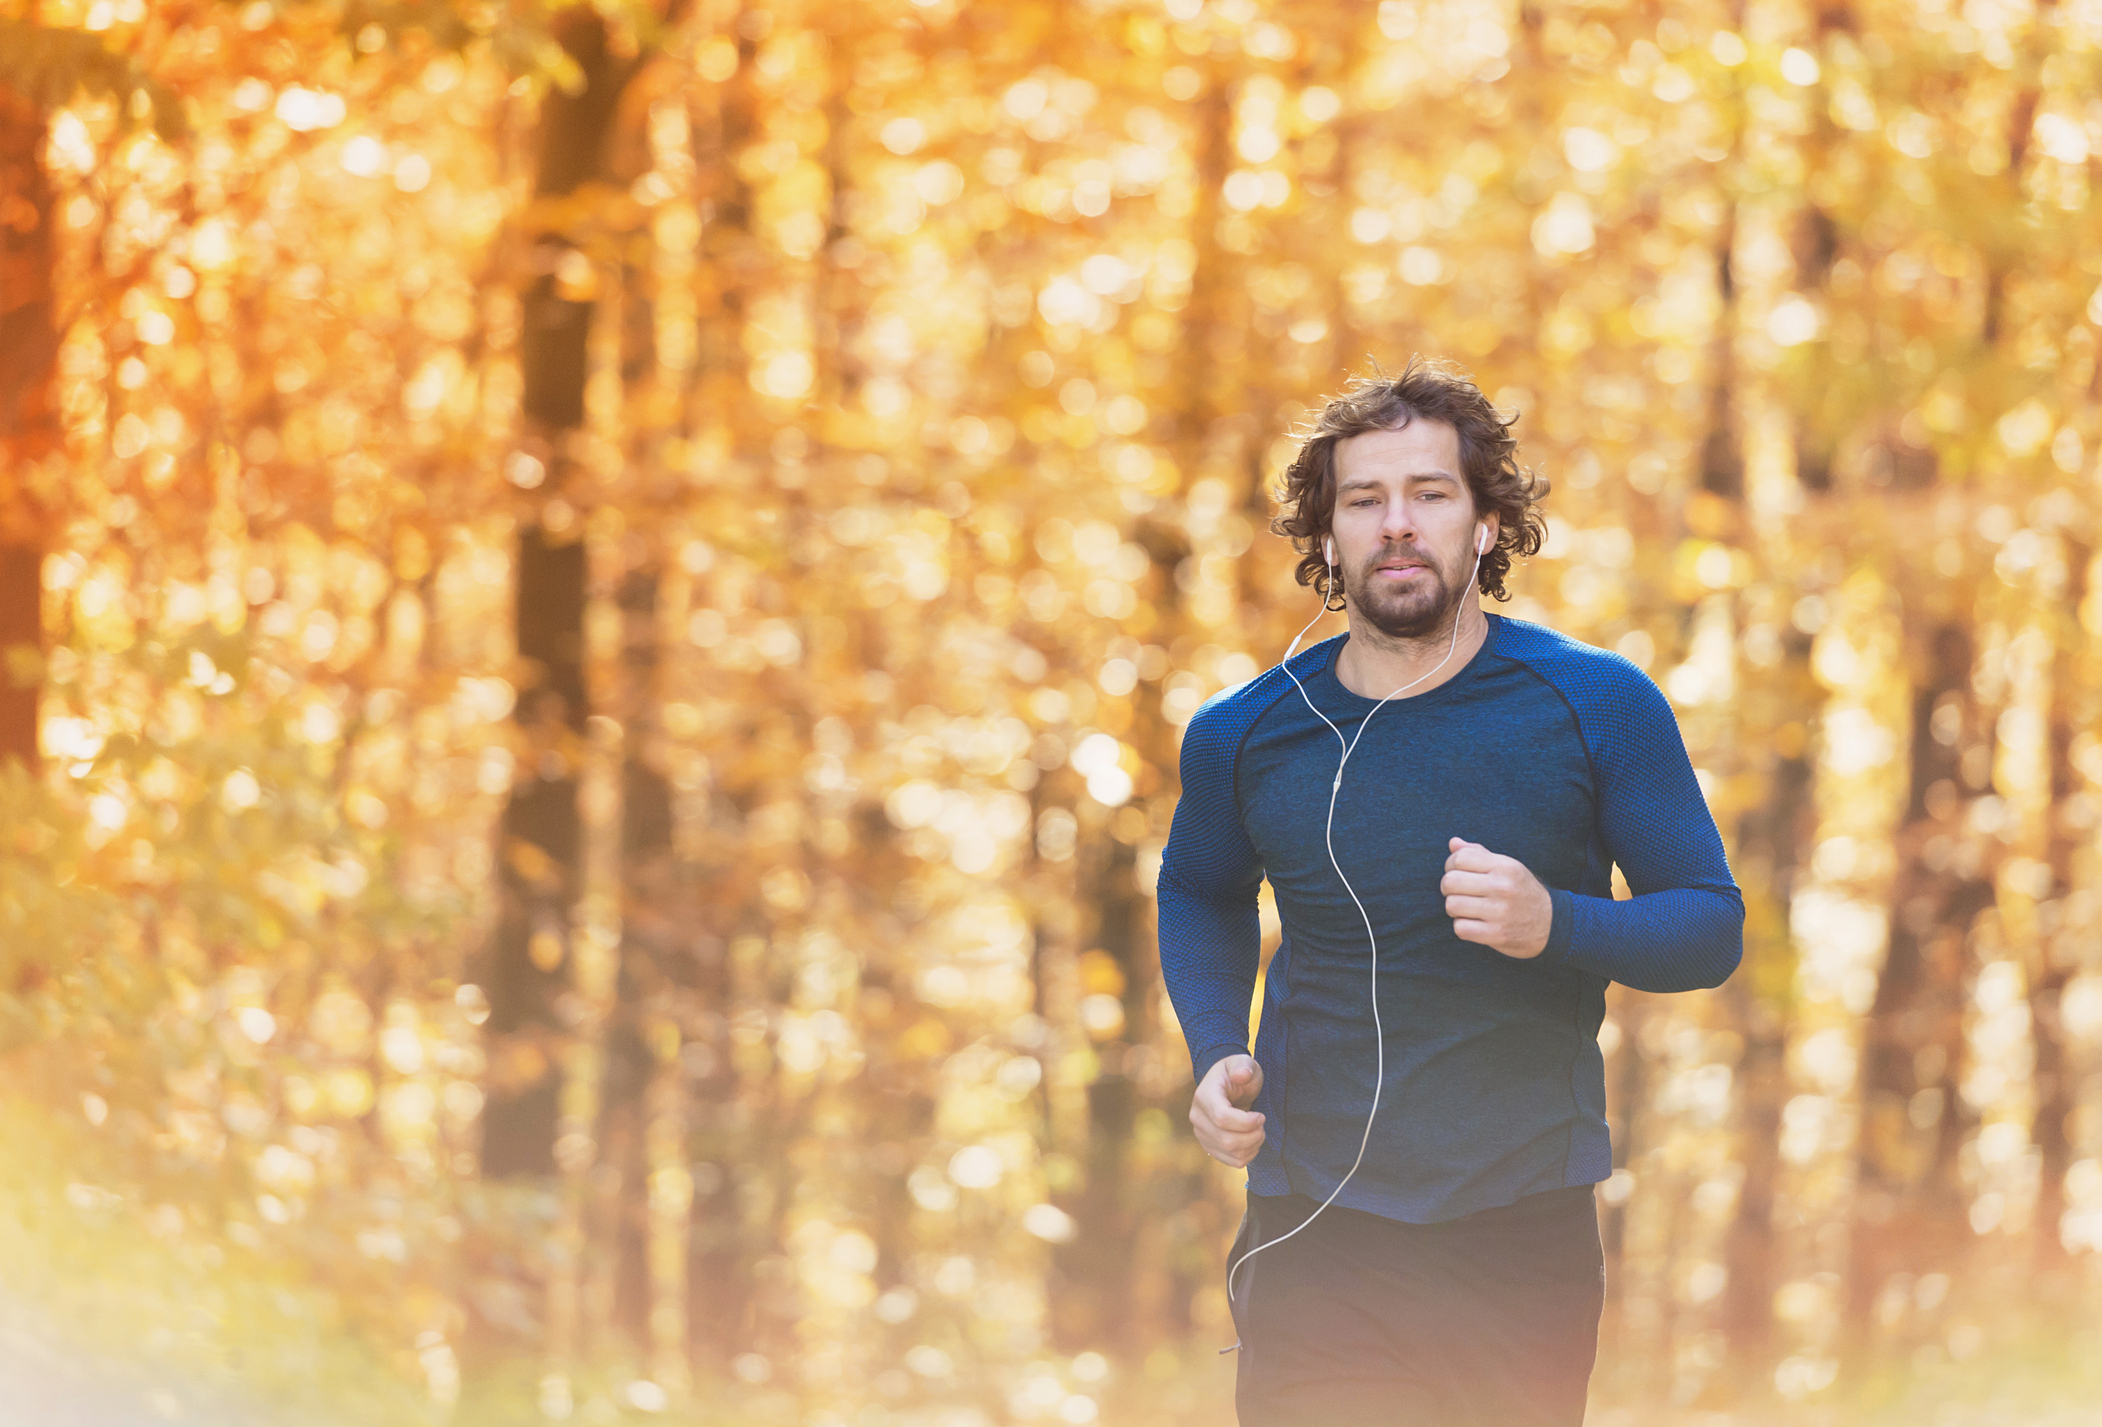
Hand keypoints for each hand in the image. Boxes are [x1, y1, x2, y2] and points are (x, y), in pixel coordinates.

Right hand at [1191, 1054, 1265, 1166]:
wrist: (1228, 1086)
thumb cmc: (1238, 1073)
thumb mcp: (1243, 1063)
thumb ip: (1244, 1066)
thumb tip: (1241, 1075)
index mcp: (1204, 1095)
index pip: (1222, 1118)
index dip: (1246, 1122)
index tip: (1261, 1115)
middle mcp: (1197, 1117)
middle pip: (1227, 1140)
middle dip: (1253, 1136)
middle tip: (1262, 1124)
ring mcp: (1201, 1134)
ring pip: (1231, 1153)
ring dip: (1253, 1145)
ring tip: (1259, 1131)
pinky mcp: (1209, 1146)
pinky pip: (1232, 1161)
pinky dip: (1248, 1155)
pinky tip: (1252, 1141)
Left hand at [1441, 837, 1552, 958]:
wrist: (1551, 925)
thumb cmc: (1521, 892)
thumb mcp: (1507, 868)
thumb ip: (1479, 854)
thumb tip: (1453, 843)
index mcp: (1504, 866)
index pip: (1459, 858)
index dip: (1450, 865)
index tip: (1457, 873)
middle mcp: (1502, 887)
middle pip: (1450, 882)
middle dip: (1448, 888)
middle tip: (1458, 893)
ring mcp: (1500, 912)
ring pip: (1452, 905)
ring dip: (1454, 909)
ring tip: (1466, 909)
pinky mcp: (1496, 934)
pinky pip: (1460, 928)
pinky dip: (1462, 927)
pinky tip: (1474, 923)